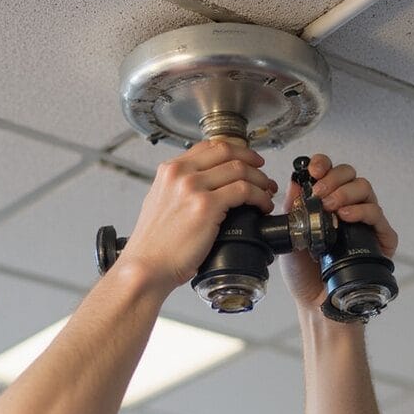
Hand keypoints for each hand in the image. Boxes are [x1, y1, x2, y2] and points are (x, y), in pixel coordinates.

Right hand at [120, 139, 277, 292]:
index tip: (247, 161)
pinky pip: (244, 191)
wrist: (146, 266)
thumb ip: (178, 189)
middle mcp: (180, 174)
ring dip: (260, 180)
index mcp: (169, 171)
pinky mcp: (206, 206)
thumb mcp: (159, 204)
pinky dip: (259, 197)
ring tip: (267, 193)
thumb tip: (203, 187)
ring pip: (240, 170)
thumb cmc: (153, 245)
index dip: (235, 151)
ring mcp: (193, 187)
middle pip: (228, 152)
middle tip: (263, 174)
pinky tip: (262, 206)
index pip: (209, 146)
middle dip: (252, 161)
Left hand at [278, 154, 397, 311]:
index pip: (330, 174)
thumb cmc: (304, 275)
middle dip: (334, 178)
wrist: (316, 304)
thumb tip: (292, 181)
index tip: (313, 170)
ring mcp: (367, 223)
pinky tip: (346, 216)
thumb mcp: (289, 239)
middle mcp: (348, 209)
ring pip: (365, 189)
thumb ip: (291, 210)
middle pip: (350, 175)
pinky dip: (361, 210)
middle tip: (319, 192)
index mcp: (326, 205)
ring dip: (345, 192)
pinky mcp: (382, 239)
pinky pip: (377, 214)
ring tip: (330, 206)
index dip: (323, 165)